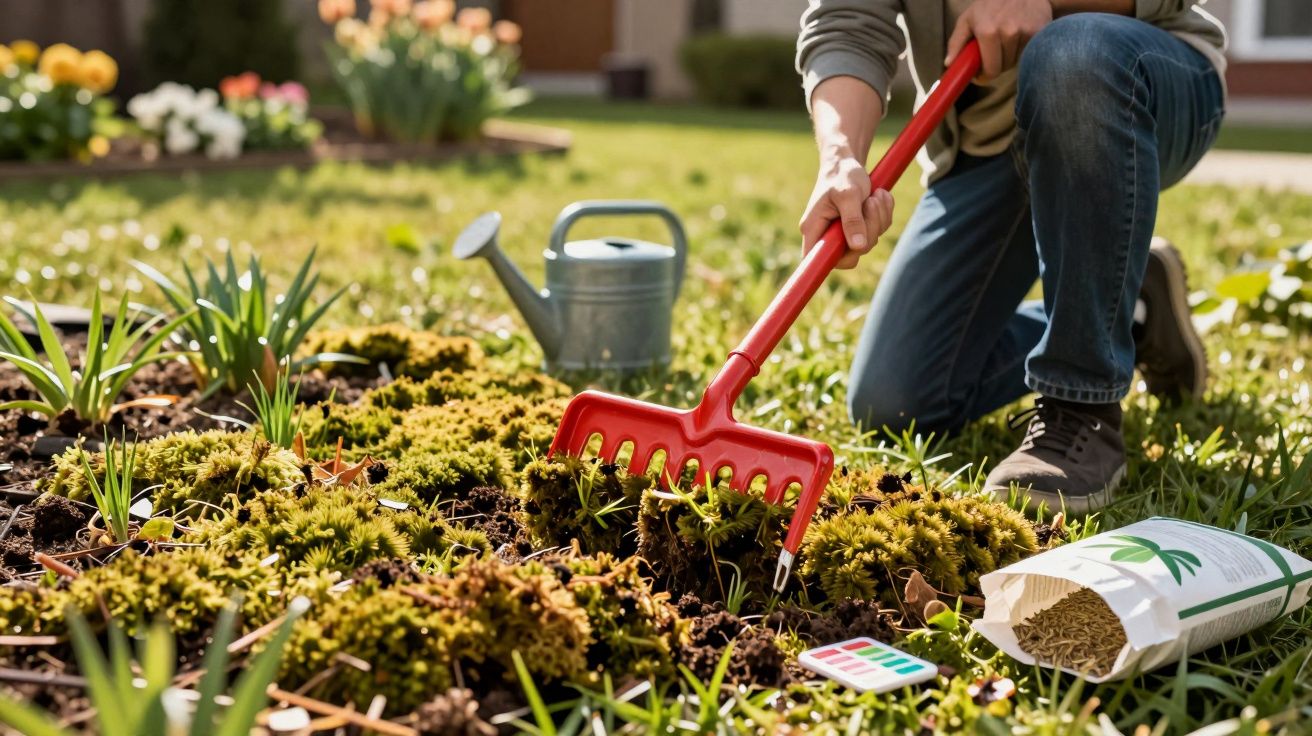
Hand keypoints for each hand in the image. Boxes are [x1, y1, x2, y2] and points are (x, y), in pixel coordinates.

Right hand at [799, 152, 893, 269]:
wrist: (846, 162)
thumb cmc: (842, 174)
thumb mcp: (848, 194)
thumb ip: (852, 220)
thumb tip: (858, 246)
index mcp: (813, 228)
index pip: (815, 261)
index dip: (830, 263)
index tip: (848, 252)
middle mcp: (825, 235)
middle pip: (851, 254)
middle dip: (869, 230)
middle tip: (872, 203)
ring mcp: (842, 234)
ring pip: (867, 243)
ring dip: (878, 219)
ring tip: (875, 195)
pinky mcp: (857, 229)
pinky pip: (876, 232)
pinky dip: (883, 215)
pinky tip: (878, 197)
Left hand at [945, 0, 1052, 79]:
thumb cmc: (989, 4)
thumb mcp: (967, 18)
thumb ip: (956, 42)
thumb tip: (949, 64)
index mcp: (988, 32)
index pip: (991, 70)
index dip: (985, 76)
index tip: (982, 74)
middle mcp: (1008, 33)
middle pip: (1004, 68)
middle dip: (996, 66)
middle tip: (993, 55)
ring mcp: (1026, 32)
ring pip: (1016, 61)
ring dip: (1010, 57)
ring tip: (1005, 42)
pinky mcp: (1039, 31)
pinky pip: (1029, 52)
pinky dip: (1022, 49)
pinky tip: (1018, 37)